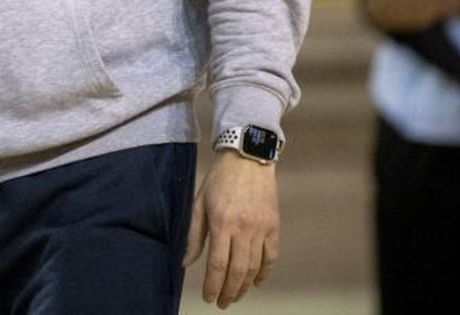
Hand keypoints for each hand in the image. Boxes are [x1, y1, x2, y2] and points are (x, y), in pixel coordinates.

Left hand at [183, 151, 279, 308]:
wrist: (248, 158)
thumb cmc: (219, 180)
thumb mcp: (199, 203)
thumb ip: (194, 235)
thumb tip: (186, 262)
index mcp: (221, 223)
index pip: (217, 264)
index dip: (213, 285)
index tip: (208, 297)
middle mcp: (243, 228)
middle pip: (237, 271)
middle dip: (229, 292)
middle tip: (222, 303)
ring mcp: (261, 228)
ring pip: (254, 267)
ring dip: (245, 286)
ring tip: (236, 296)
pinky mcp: (273, 226)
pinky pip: (271, 256)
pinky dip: (265, 273)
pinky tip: (257, 282)